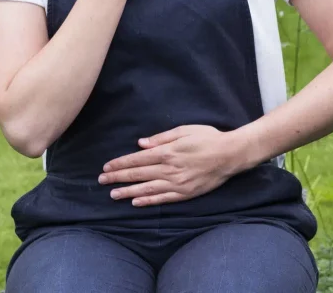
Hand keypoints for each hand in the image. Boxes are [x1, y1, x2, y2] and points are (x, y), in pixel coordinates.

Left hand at [98, 125, 251, 206]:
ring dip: (127, 192)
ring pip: (146, 189)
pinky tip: (135, 202)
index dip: (120, 164)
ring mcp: (177, 183)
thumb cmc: (209, 138)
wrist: (230, 155)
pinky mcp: (184, 193)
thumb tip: (141, 144)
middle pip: (138, 174)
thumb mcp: (185, 130)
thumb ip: (162, 138)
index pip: (137, 160)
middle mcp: (169, 169)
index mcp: (168, 152)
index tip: (106, 166)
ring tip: (112, 194)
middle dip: (117, 177)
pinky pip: (162, 198)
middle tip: (101, 180)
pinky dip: (147, 200)